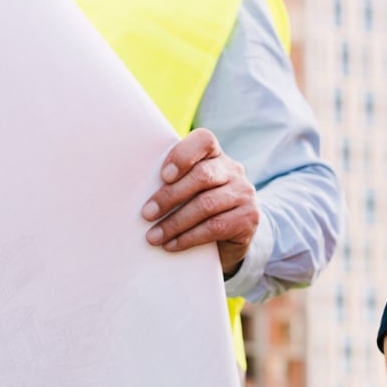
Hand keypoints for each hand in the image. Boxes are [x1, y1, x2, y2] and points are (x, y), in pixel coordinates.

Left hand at [141, 128, 258, 275]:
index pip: (204, 141)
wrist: (232, 237)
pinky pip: (215, 226)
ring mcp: (244, 194)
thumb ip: (173, 182)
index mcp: (216, 155)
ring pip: (206, 204)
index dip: (183, 155)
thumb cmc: (199, 209)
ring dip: (175, 222)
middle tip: (146, 214)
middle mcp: (234, 170)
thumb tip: (137, 191)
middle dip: (169, 196)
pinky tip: (172, 245)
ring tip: (154, 236)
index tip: (163, 176)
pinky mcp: (249, 218)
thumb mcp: (189, 190)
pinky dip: (189, 237)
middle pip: (202, 176)